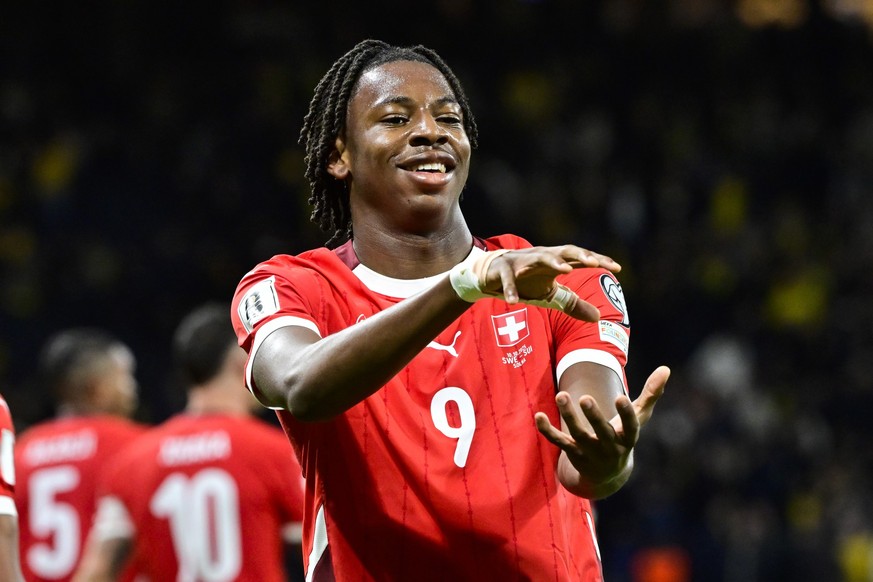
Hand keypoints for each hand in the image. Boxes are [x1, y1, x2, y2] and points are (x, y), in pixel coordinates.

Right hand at [484, 245, 620, 320]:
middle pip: (565, 251)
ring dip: (553, 261)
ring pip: (540, 257)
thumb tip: (598, 318)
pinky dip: (511, 290)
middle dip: (580, 255)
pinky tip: (515, 302)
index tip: (617, 268)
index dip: (599, 261)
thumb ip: (573, 304)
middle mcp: (542, 256)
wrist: (491, 274)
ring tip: (566, 270)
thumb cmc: (526, 282)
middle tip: (595, 263)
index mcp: (556, 261)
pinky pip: (508, 279)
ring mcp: (522, 261)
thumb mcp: (551, 295)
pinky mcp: (503, 270)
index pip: (581, 259)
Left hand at [534, 366, 669, 497]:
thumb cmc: (624, 437)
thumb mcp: (639, 417)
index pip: (630, 427)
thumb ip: (651, 394)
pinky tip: (538, 416)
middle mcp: (610, 447)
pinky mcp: (572, 453)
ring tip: (561, 394)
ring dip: (568, 416)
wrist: (607, 475)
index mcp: (628, 438)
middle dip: (593, 416)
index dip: (626, 414)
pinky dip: (547, 430)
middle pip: (601, 432)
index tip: (621, 397)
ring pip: (577, 435)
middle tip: (585, 397)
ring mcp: (590, 452)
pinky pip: (558, 442)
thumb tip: (666, 368)